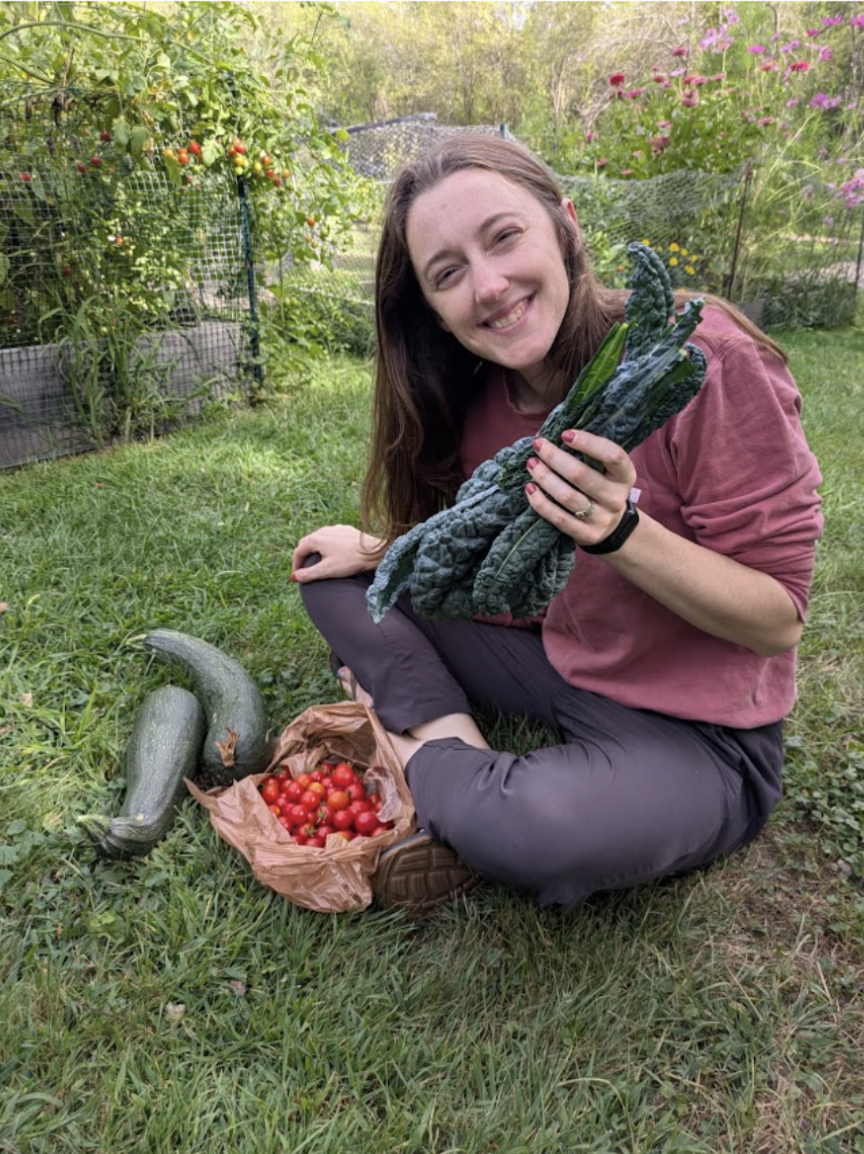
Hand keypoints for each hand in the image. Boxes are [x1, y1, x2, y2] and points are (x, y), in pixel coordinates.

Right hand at [291, 524, 383, 581]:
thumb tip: (293, 577)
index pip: (298, 551)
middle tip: (304, 569)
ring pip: (319, 538)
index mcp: (316, 539)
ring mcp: (335, 528)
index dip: (295, 565)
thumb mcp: (326, 570)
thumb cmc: (350, 561)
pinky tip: (333, 553)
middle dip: (303, 556)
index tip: (297, 576)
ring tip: (317, 561)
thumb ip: (308, 574)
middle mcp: (323, 530)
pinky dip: (327, 545)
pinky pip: (332, 537)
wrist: (374, 551)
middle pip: (307, 543)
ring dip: (315, 549)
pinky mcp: (346, 530)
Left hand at [524, 429, 636, 548]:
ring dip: (545, 478)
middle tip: (538, 445)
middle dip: (555, 457)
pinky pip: (558, 518)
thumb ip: (589, 454)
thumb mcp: (606, 471)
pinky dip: (541, 503)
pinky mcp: (586, 535)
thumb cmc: (602, 488)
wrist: (612, 528)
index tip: (565, 434)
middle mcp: (616, 497)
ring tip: (532, 464)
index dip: (588, 443)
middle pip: (581, 475)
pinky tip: (530, 488)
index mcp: (625, 476)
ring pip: (567, 496)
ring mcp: (602, 519)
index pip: (613, 455)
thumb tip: (551, 437)